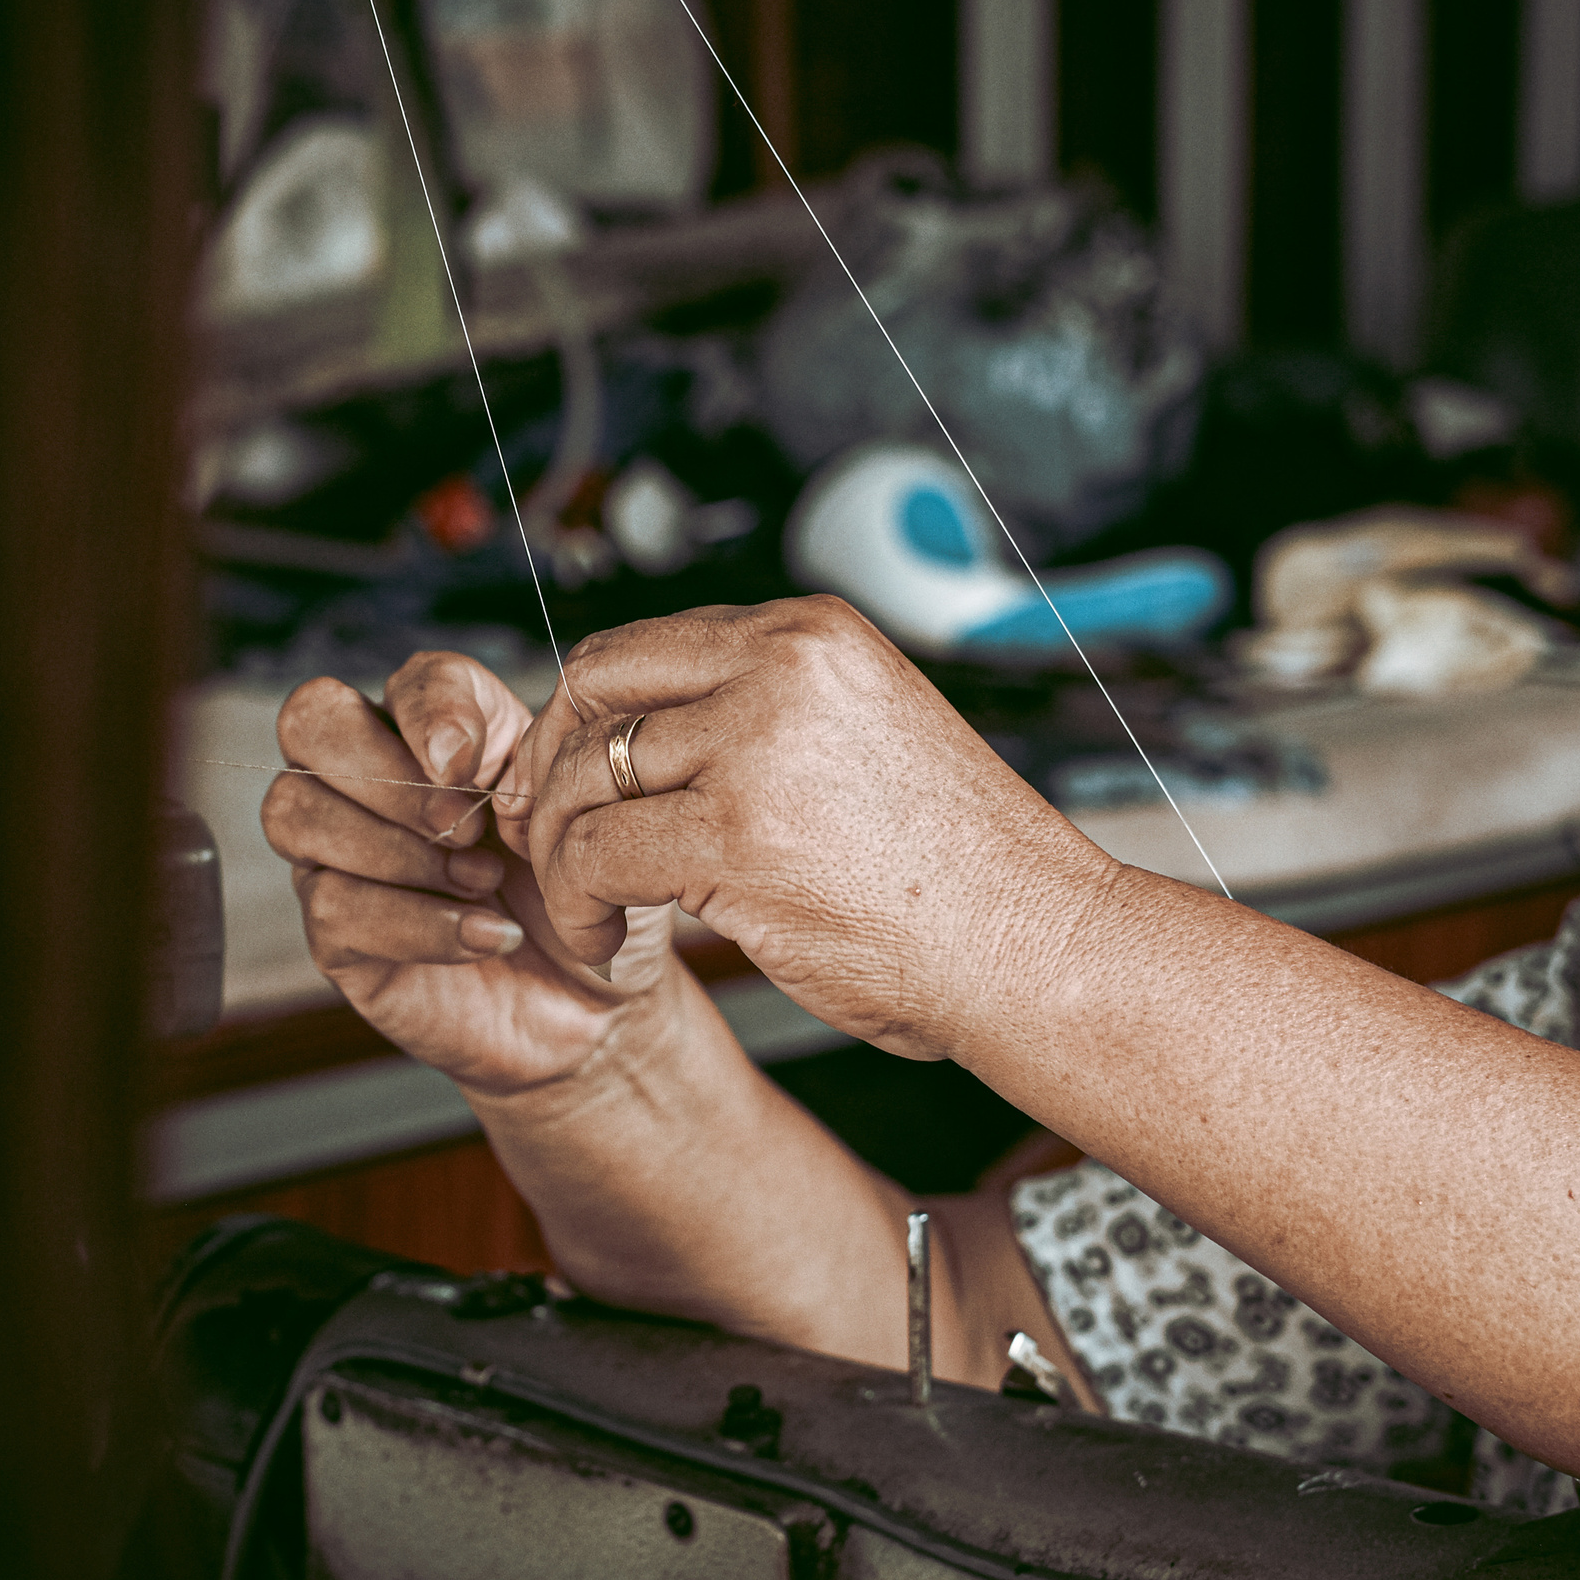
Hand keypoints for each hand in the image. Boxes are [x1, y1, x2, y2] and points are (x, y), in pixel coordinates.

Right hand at [263, 651, 691, 1101]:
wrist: (602, 999)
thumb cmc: (588, 894)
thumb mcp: (580, 809)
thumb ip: (526, 755)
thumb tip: (451, 754)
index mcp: (445, 735)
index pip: (406, 677)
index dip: (433, 711)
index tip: (478, 767)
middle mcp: (374, 782)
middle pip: (310, 719)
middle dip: (386, 772)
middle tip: (465, 828)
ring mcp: (342, 855)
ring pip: (296, 809)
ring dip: (398, 849)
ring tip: (483, 884)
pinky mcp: (336, 936)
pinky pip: (333, 906)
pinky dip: (420, 923)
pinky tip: (486, 936)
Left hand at [499, 597, 1114, 1059]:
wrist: (1037, 945)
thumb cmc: (963, 872)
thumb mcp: (866, 739)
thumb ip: (769, 717)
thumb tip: (658, 737)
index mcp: (812, 633)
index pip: (644, 647)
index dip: (586, 716)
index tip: (569, 776)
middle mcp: (780, 665)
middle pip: (594, 689)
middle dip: (549, 766)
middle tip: (541, 834)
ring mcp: (755, 744)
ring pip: (582, 777)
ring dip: (560, 852)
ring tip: (585, 909)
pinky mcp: (735, 834)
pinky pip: (593, 856)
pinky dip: (577, 906)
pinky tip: (603, 940)